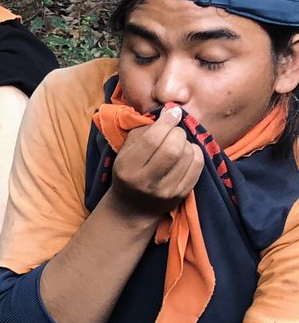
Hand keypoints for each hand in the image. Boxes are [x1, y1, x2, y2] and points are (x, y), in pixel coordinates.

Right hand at [109, 105, 203, 219]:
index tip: (173, 112)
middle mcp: (146, 181)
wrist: (131, 209)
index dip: (166, 122)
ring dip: (187, 142)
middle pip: (173, 148)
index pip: (152, 140)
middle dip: (178, 132)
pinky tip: (187, 153)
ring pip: (187, 155)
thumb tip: (170, 112)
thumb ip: (142, 131)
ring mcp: (165, 190)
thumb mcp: (125, 152)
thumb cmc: (128, 173)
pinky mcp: (180, 194)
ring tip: (178, 144)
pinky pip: (198, 165)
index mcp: (127, 167)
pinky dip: (195, 153)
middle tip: (174, 131)